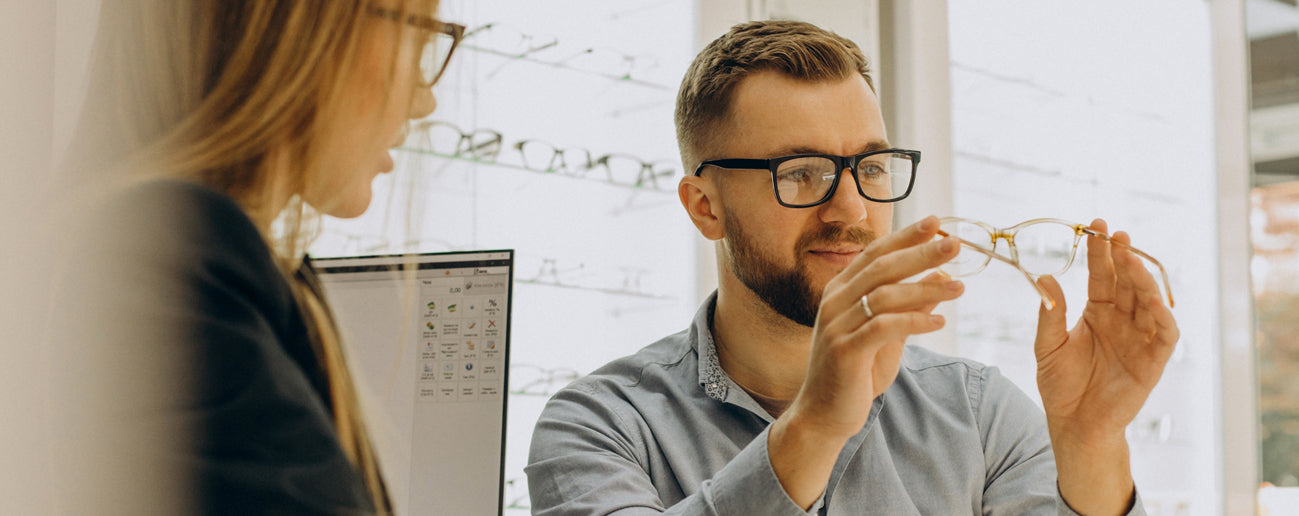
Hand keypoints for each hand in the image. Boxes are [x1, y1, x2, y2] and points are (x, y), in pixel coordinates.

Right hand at [786, 215, 963, 441]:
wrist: (824, 414)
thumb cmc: (856, 373)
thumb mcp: (888, 336)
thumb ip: (910, 306)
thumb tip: (942, 277)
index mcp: (841, 291)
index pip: (874, 253)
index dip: (904, 236)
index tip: (935, 222)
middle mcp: (834, 301)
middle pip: (881, 267)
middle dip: (919, 253)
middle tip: (954, 244)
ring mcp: (836, 325)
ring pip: (884, 295)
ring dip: (925, 289)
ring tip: (959, 288)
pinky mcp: (844, 350)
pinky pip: (883, 328)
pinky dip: (913, 322)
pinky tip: (939, 322)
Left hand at [1034, 219, 1178, 514]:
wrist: (1073, 425)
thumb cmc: (1060, 386)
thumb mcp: (1047, 346)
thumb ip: (1050, 314)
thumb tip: (1045, 276)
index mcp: (1097, 313)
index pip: (1102, 276)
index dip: (1101, 252)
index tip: (1096, 225)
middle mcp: (1122, 321)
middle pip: (1128, 283)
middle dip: (1124, 258)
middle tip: (1116, 236)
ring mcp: (1140, 339)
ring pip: (1149, 302)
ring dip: (1143, 280)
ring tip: (1131, 260)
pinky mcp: (1153, 361)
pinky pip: (1165, 334)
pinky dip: (1163, 316)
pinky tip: (1151, 299)